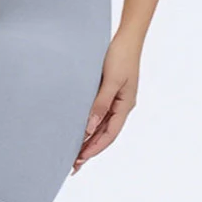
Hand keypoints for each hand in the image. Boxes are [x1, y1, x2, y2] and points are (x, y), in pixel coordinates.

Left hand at [71, 30, 140, 173]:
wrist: (127, 37)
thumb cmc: (120, 56)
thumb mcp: (110, 80)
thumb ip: (101, 103)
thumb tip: (89, 127)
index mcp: (125, 106)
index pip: (109, 134)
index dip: (94, 148)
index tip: (80, 159)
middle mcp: (122, 106)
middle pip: (105, 133)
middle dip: (90, 149)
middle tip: (74, 164)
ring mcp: (117, 99)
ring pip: (102, 125)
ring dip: (89, 138)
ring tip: (74, 151)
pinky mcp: (110, 90)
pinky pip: (100, 112)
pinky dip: (90, 123)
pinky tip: (80, 128)